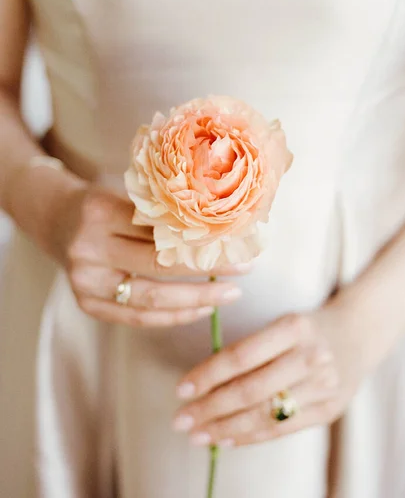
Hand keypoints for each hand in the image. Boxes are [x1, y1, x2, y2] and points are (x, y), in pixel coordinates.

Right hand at [50, 183, 247, 327]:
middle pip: (158, 268)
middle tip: (243, 273)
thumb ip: (159, 214)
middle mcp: (89, 251)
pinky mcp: (87, 305)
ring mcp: (85, 283)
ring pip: (150, 300)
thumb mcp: (124, 195)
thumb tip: (218, 230)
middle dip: (207, 272)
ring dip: (195, 302)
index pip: (160, 232)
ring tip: (227, 296)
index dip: (202, 241)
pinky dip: (171, 317)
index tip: (237, 244)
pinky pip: (136, 318)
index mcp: (100, 213)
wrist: (54, 219)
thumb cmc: (98, 203)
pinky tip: (199, 311)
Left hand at [172, 302, 363, 445]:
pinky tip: (227, 439)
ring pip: (264, 415)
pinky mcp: (329, 411)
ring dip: (225, 428)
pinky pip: (282, 429)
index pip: (240, 356)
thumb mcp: (280, 324)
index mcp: (293, 327)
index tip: (181, 389)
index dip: (207, 375)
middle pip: (250, 390)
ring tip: (198, 435)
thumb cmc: (307, 329)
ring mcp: (323, 386)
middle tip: (181, 419)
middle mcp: (310, 357)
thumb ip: (249, 350)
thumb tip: (203, 382)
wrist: (357, 334)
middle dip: (210, 409)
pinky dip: (250, 437)